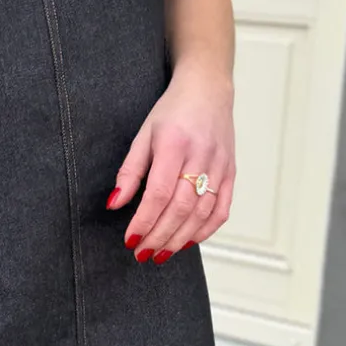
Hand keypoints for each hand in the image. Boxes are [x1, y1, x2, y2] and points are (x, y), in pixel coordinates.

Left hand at [106, 66, 234, 262]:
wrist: (208, 90)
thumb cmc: (171, 112)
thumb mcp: (143, 135)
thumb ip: (130, 171)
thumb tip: (115, 205)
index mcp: (175, 145)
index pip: (159, 194)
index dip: (145, 221)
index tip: (130, 240)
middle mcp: (201, 157)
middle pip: (181, 209)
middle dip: (160, 237)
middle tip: (142, 254)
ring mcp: (220, 167)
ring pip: (202, 214)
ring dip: (180, 239)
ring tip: (161, 254)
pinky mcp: (231, 173)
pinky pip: (221, 210)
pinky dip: (206, 231)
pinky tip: (188, 241)